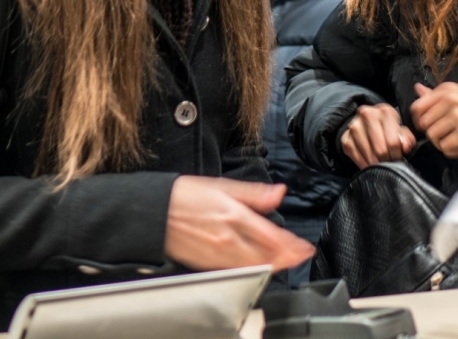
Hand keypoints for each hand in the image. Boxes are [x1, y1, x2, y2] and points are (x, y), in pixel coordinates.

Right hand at [165, 177, 314, 271]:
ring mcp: (216, 255)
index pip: (271, 237)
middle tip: (301, 255)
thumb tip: (279, 192)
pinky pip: (235, 271)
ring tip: (286, 262)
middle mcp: (227, 239)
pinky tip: (258, 266)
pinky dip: (252, 270)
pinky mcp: (206, 264)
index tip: (304, 246)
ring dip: (273, 265)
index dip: (291, 244)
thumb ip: (254, 193)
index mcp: (234, 216)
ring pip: (252, 266)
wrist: (153, 212)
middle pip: (265, 256)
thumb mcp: (222, 185)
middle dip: (287, 258)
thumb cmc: (183, 196)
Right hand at [340, 103, 415, 168]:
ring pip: (368, 155)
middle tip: (389, 163)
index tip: (397, 158)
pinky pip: (356, 158)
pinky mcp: (345, 138)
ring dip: (376, 164)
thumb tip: (405, 147)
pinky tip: (370, 165)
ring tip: (380, 164)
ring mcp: (354, 126)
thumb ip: (407, 138)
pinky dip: (364, 165)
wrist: (366, 124)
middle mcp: (367, 114)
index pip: (393, 141)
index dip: (397, 154)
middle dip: (387, 160)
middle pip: (380, 149)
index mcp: (385, 111)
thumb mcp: (401, 130)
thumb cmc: (388, 129)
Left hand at [409, 82, 457, 158]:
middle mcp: (452, 99)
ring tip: (454, 142)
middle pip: (423, 124)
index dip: (420, 121)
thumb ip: (436, 96)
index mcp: (448, 89)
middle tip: (447, 135)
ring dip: (441, 144)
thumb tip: (418, 88)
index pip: (416, 107)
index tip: (433, 126)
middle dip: (432, 133)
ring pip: (432, 136)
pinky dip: (451, 151)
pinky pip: (444, 146)